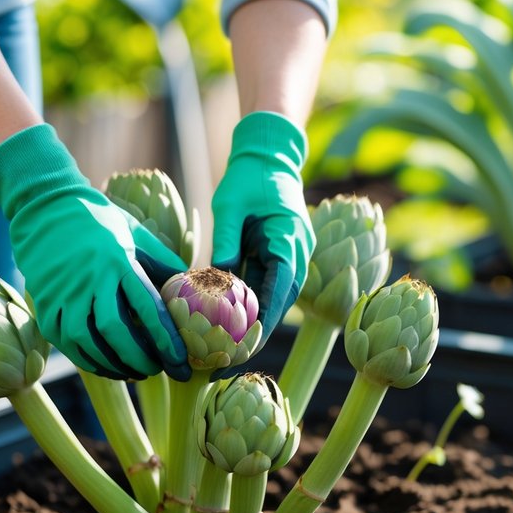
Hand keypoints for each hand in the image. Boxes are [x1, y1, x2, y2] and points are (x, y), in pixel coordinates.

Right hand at [0, 124, 189, 379]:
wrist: (46, 206)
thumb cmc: (100, 220)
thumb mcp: (137, 233)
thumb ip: (163, 262)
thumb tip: (194, 288)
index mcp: (119, 260)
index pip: (148, 308)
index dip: (166, 341)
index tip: (181, 363)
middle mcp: (90, 278)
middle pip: (117, 331)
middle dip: (141, 358)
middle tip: (159, 371)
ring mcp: (64, 293)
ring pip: (88, 342)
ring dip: (114, 365)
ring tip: (135, 372)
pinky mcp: (45, 304)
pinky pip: (66, 343)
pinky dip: (87, 360)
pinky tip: (106, 366)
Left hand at [210, 111, 314, 338]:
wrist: (269, 156)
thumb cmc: (248, 177)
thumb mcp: (229, 206)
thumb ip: (225, 241)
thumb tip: (215, 279)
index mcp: (289, 237)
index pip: (281, 285)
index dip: (265, 316)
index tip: (247, 341)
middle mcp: (298, 250)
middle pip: (283, 299)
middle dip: (261, 329)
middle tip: (232, 357)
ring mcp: (292, 253)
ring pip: (277, 296)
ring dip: (258, 320)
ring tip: (230, 348)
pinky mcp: (280, 254)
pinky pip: (268, 284)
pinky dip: (253, 303)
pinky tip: (231, 323)